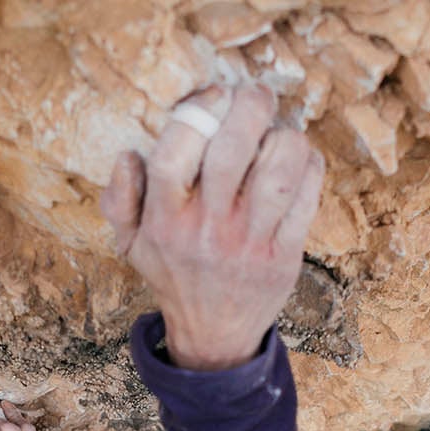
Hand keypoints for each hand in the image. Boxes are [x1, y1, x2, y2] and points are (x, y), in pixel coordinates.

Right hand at [100, 84, 323, 371]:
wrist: (214, 336)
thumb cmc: (174, 275)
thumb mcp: (131, 244)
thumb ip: (120, 198)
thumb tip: (128, 155)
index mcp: (165, 221)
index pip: (175, 150)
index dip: (199, 109)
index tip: (215, 95)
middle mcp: (206, 230)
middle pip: (231, 151)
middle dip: (250, 108)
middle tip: (257, 96)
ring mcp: (248, 244)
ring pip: (278, 169)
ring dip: (284, 136)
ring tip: (278, 132)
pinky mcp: (283, 256)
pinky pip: (306, 197)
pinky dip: (309, 165)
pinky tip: (299, 159)